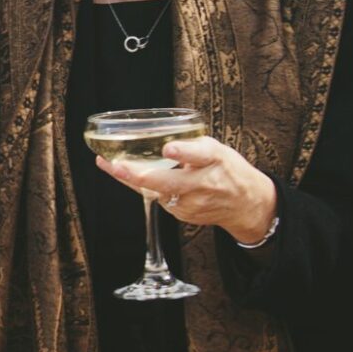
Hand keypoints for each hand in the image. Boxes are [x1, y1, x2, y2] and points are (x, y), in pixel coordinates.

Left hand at [96, 135, 278, 244]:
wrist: (245, 205)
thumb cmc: (228, 170)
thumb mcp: (218, 150)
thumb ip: (191, 145)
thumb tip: (158, 136)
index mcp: (215, 161)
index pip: (200, 155)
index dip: (184, 152)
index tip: (169, 149)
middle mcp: (203, 184)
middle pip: (169, 182)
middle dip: (140, 175)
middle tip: (116, 165)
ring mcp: (192, 204)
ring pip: (156, 191)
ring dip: (130, 178)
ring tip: (107, 163)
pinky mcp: (183, 215)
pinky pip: (157, 198)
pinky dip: (141, 186)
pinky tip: (125, 174)